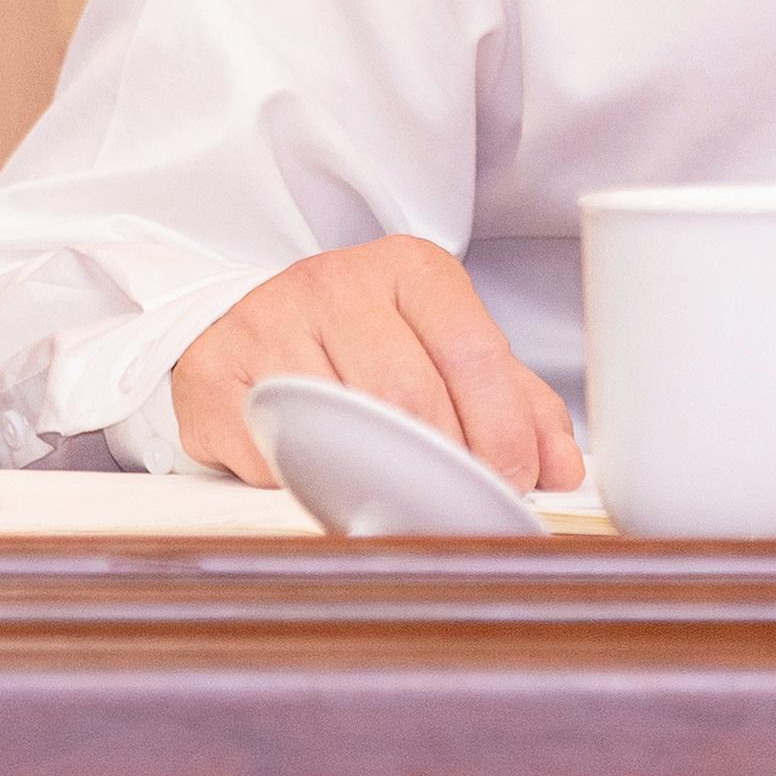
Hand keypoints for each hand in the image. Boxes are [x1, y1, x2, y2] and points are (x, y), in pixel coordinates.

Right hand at [168, 236, 584, 491]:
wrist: (247, 322)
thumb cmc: (361, 342)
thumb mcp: (442, 349)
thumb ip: (511, 400)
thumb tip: (563, 467)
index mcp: (410, 268)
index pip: (473, 353)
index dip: (502, 431)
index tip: (515, 482)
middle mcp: (337, 281)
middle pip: (411, 397)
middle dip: (448, 467)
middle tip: (459, 507)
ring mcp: (268, 321)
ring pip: (344, 425)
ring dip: (378, 482)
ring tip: (396, 502)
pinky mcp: (213, 372)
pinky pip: (270, 451)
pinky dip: (302, 483)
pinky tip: (317, 484)